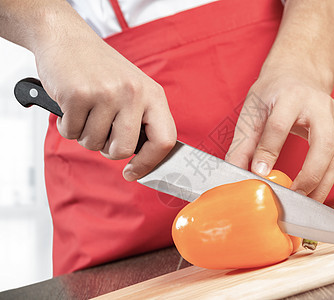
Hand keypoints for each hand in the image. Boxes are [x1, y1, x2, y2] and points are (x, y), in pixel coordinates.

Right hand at [34, 24, 175, 181]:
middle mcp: (133, 93)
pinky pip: (71, 132)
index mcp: (153, 94)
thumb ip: (141, 121)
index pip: (165, 141)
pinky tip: (71, 104)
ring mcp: (106, 93)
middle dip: (107, 150)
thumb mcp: (133, 89)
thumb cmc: (101, 70)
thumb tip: (145, 161)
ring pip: (94, 143)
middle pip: (123, 150)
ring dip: (84, 134)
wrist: (67, 38)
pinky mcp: (78, 94)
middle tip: (100, 132)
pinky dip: (67, 125)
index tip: (133, 173)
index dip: (150, 164)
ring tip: (85, 109)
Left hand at [226, 67, 333, 201]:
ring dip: (323, 185)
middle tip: (292, 197)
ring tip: (305, 203)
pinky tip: (314, 191)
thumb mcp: (252, 112)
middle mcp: (320, 104)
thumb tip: (234, 173)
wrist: (298, 75)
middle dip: (309, 177)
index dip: (268, 152)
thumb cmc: (273, 94)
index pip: (280, 126)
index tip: (259, 174)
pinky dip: (328, 178)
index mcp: (291, 96)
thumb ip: (243, 144)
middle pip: (323, 145)